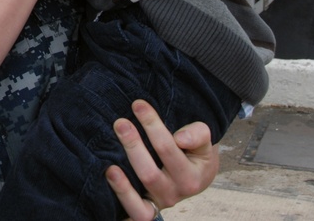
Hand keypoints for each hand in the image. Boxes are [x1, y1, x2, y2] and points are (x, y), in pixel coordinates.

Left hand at [105, 100, 217, 220]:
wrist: (195, 174)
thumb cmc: (194, 152)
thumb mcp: (204, 141)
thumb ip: (198, 134)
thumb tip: (180, 138)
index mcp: (192, 176)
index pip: (168, 149)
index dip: (152, 126)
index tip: (138, 105)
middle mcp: (175, 194)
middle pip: (150, 174)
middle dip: (133, 147)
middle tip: (120, 123)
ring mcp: (159, 203)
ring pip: (139, 200)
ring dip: (122, 185)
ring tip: (109, 166)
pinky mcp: (146, 210)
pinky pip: (135, 214)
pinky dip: (122, 202)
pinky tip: (109, 183)